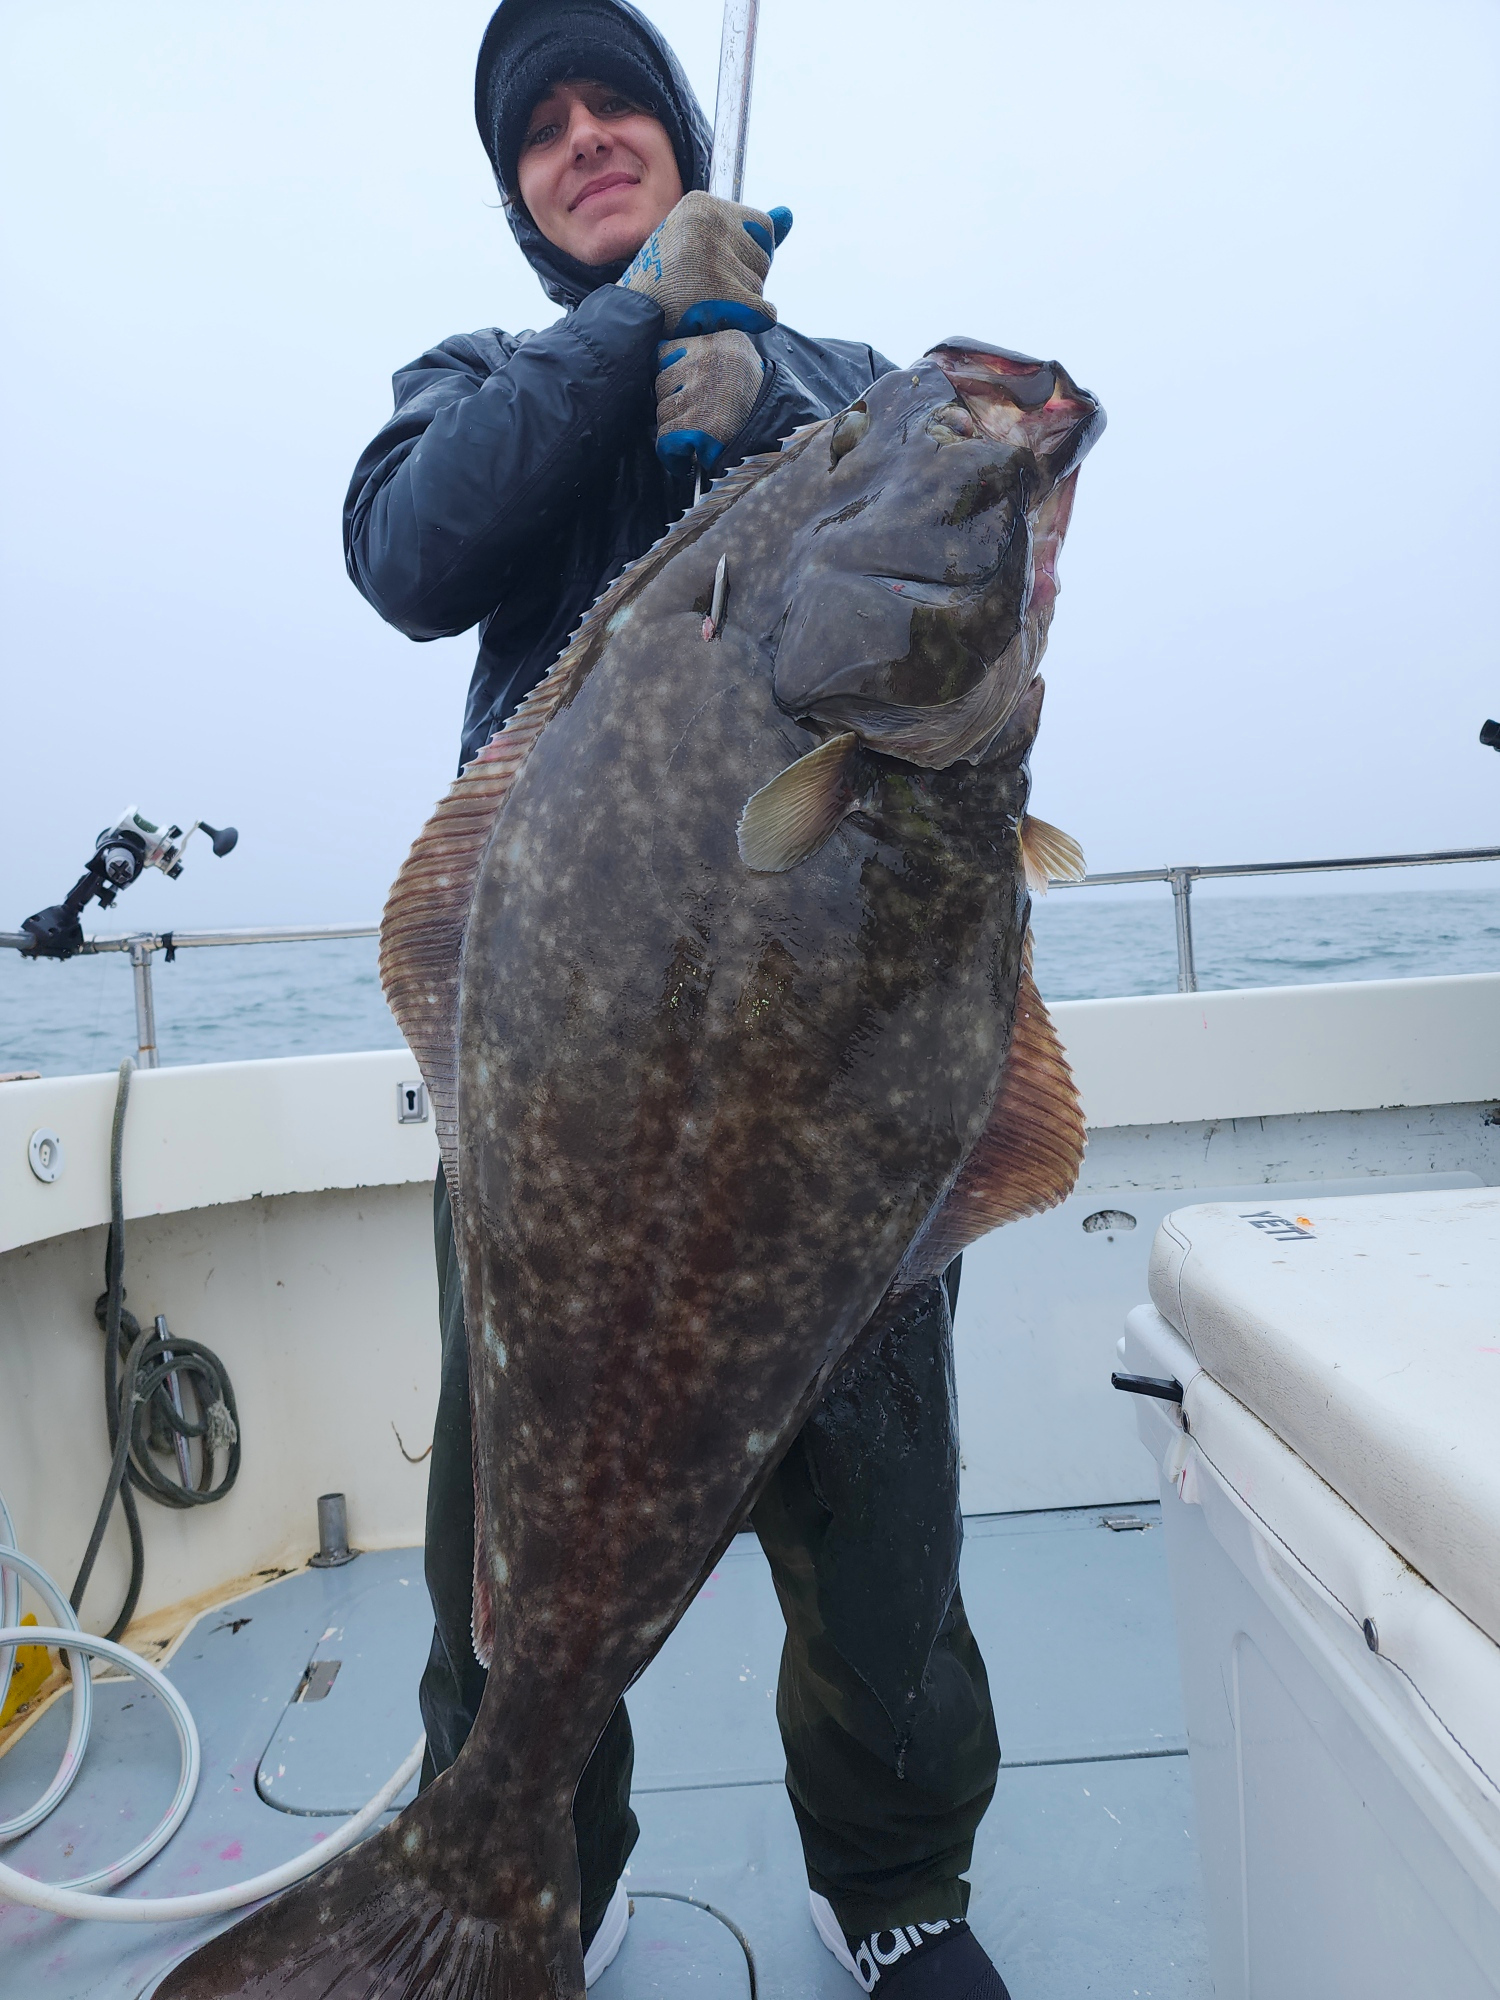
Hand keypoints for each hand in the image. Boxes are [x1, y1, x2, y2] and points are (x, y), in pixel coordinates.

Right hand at [620, 192, 791, 337]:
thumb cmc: (669, 282)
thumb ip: (748, 231)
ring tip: (703, 302)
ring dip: (741, 302)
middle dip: (744, 279)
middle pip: (765, 258)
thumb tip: (789, 213)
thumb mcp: (703, 244)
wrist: (632, 318)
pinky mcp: (719, 292)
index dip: (748, 255)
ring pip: (761, 286)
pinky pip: (764, 312)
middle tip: (704, 289)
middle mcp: (708, 223)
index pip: (764, 228)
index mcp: (703, 205)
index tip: (715, 267)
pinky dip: (750, 322)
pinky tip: (721, 320)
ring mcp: (712, 256)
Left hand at [654, 332, 764, 473]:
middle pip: (662, 381)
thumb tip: (659, 356)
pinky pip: (665, 438)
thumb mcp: (740, 363)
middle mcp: (714, 360)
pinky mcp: (701, 426)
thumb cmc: (755, 406)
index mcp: (725, 342)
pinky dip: (672, 454)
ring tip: (697, 437)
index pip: (668, 350)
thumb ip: (706, 354)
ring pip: (663, 410)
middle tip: (695, 419)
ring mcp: (707, 393)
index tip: (685, 391)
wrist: (784, 442)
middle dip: (673, 403)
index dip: (672, 375)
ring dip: (673, 428)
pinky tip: (686, 458)